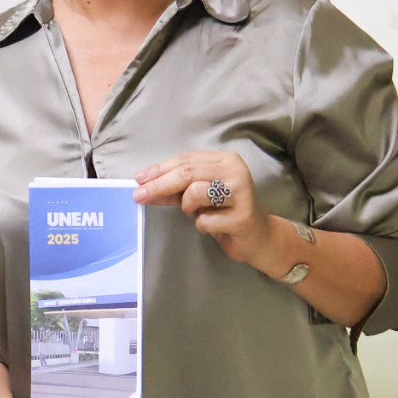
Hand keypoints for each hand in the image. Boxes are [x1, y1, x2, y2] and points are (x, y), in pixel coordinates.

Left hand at [133, 151, 285, 277]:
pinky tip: (215, 226)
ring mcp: (241, 193)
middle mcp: (236, 171)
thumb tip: (143, 186)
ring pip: (195, 193)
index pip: (185, 160)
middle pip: (187, 173)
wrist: (258, 237)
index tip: (139, 179)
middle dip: (159, 184)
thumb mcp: (199, 196)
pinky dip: (202, 225)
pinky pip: (204, 220)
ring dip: (188, 207)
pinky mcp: (242, 217)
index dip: (160, 169)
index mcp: (225, 160)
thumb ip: (175, 189)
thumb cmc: (225, 212)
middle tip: (138, 195)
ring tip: (198, 213)